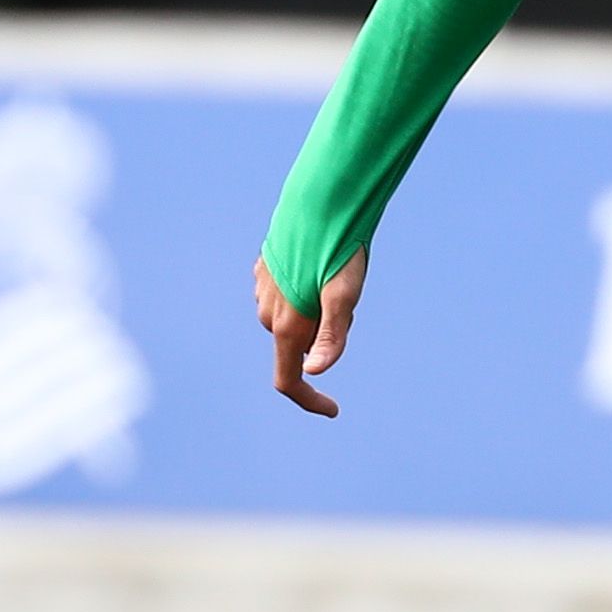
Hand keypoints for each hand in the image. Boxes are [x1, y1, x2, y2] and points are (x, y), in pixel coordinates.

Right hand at [254, 248, 367, 417]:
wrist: (318, 202)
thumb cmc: (337, 250)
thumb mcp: (344, 295)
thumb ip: (331, 336)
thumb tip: (316, 372)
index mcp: (285, 326)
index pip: (288, 380)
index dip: (309, 401)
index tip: (334, 410)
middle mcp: (267, 313)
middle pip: (299, 344)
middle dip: (325, 334)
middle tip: (349, 300)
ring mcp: (263, 291)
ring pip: (295, 319)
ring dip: (316, 311)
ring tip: (335, 277)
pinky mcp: (265, 271)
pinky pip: (287, 296)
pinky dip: (307, 292)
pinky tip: (320, 265)